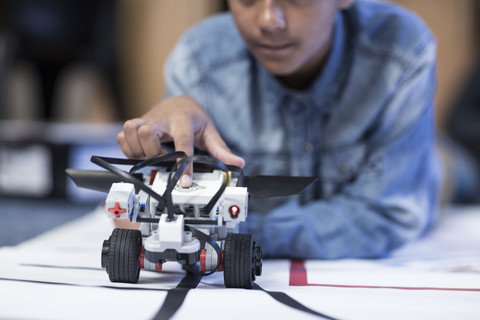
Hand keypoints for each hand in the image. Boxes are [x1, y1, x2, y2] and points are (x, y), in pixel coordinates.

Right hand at [117, 95, 244, 185]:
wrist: (179, 102)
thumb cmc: (193, 118)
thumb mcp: (210, 132)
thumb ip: (222, 150)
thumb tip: (238, 162)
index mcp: (183, 121)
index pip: (182, 142)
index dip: (182, 163)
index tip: (184, 182)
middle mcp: (162, 119)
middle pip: (146, 132)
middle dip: (152, 152)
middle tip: (163, 160)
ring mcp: (146, 120)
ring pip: (130, 131)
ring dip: (138, 149)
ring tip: (152, 157)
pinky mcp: (136, 125)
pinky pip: (122, 136)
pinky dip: (128, 148)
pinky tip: (142, 154)